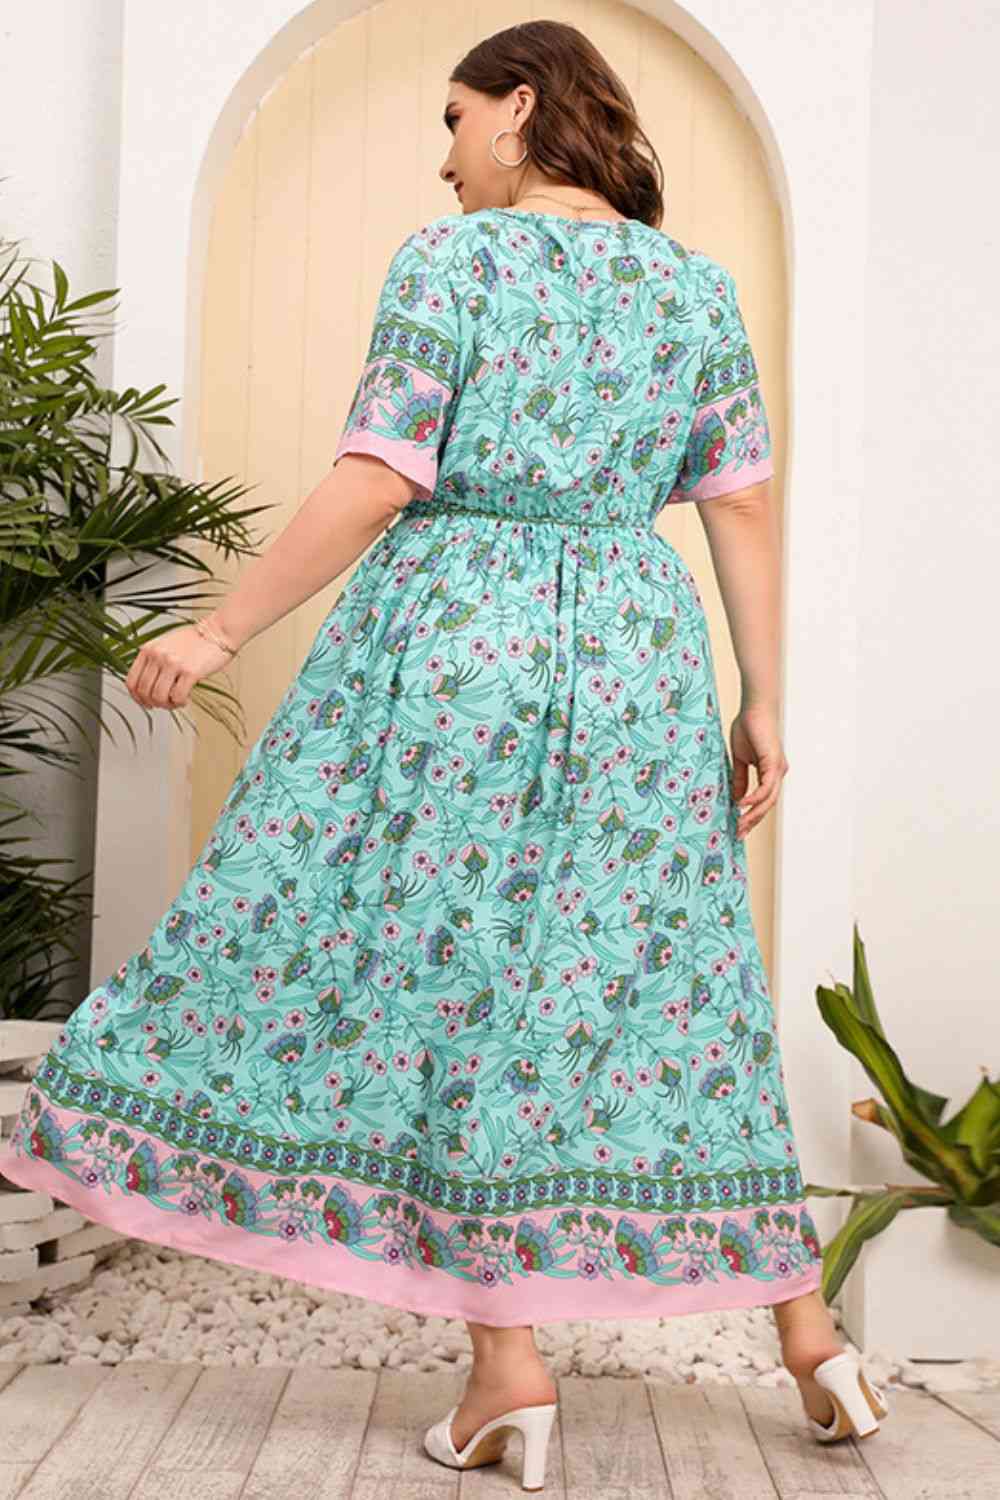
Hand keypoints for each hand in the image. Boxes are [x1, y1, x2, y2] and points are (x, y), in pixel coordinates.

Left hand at [125, 620, 235, 709]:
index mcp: (148, 649)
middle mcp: (157, 655)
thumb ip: (153, 661)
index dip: (137, 698)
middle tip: (165, 704)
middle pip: (144, 692)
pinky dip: (180, 703)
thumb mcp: (165, 645)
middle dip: (154, 703)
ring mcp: (172, 663)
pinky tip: (186, 699)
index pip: (131, 681)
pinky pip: (177, 697)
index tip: (146, 703)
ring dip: (168, 705)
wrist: (218, 632)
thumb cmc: (195, 640)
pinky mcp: (189, 671)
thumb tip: (146, 687)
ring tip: (177, 701)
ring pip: (159, 697)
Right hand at [729, 702, 787, 837]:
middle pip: (767, 804)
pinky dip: (754, 798)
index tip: (738, 826)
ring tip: (740, 824)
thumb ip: (739, 778)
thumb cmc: (748, 727)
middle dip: (753, 821)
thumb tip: (736, 797)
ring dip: (753, 814)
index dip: (751, 814)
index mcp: (770, 772)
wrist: (755, 707)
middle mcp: (777, 773)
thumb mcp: (740, 758)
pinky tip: (742, 804)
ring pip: (768, 800)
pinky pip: (766, 787)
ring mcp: (777, 769)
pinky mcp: (774, 763)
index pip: (763, 800)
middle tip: (739, 834)